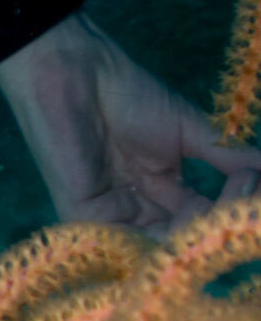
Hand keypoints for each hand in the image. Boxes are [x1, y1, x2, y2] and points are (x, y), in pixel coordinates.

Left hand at [0, 11, 260, 237]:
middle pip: (186, 239)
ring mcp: (110, 217)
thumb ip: (231, 159)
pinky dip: (167, 236)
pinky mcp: (84, 219)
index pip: (203, 220)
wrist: (78, 73)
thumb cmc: (128, 95)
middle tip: (245, 188)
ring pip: (163, 247)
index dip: (233, 208)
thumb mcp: (192, 132)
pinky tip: (194, 211)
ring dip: (200, 227)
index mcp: (160, 192)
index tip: (256, 181)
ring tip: (219, 198)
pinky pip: (128, 246)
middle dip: (220, 220)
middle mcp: (136, 211)